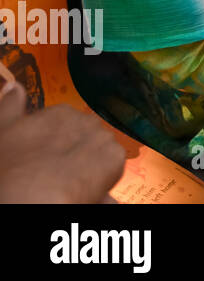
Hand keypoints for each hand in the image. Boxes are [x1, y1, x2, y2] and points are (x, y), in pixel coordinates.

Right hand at [0, 83, 125, 203]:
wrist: (30, 194)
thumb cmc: (11, 168)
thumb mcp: (3, 131)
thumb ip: (10, 106)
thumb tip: (15, 86)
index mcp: (59, 112)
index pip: (66, 126)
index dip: (57, 145)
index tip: (48, 158)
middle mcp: (85, 120)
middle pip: (86, 136)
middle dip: (77, 151)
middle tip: (61, 172)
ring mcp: (102, 137)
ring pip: (101, 150)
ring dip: (92, 163)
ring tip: (72, 180)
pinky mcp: (116, 156)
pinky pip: (113, 165)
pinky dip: (104, 176)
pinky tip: (85, 184)